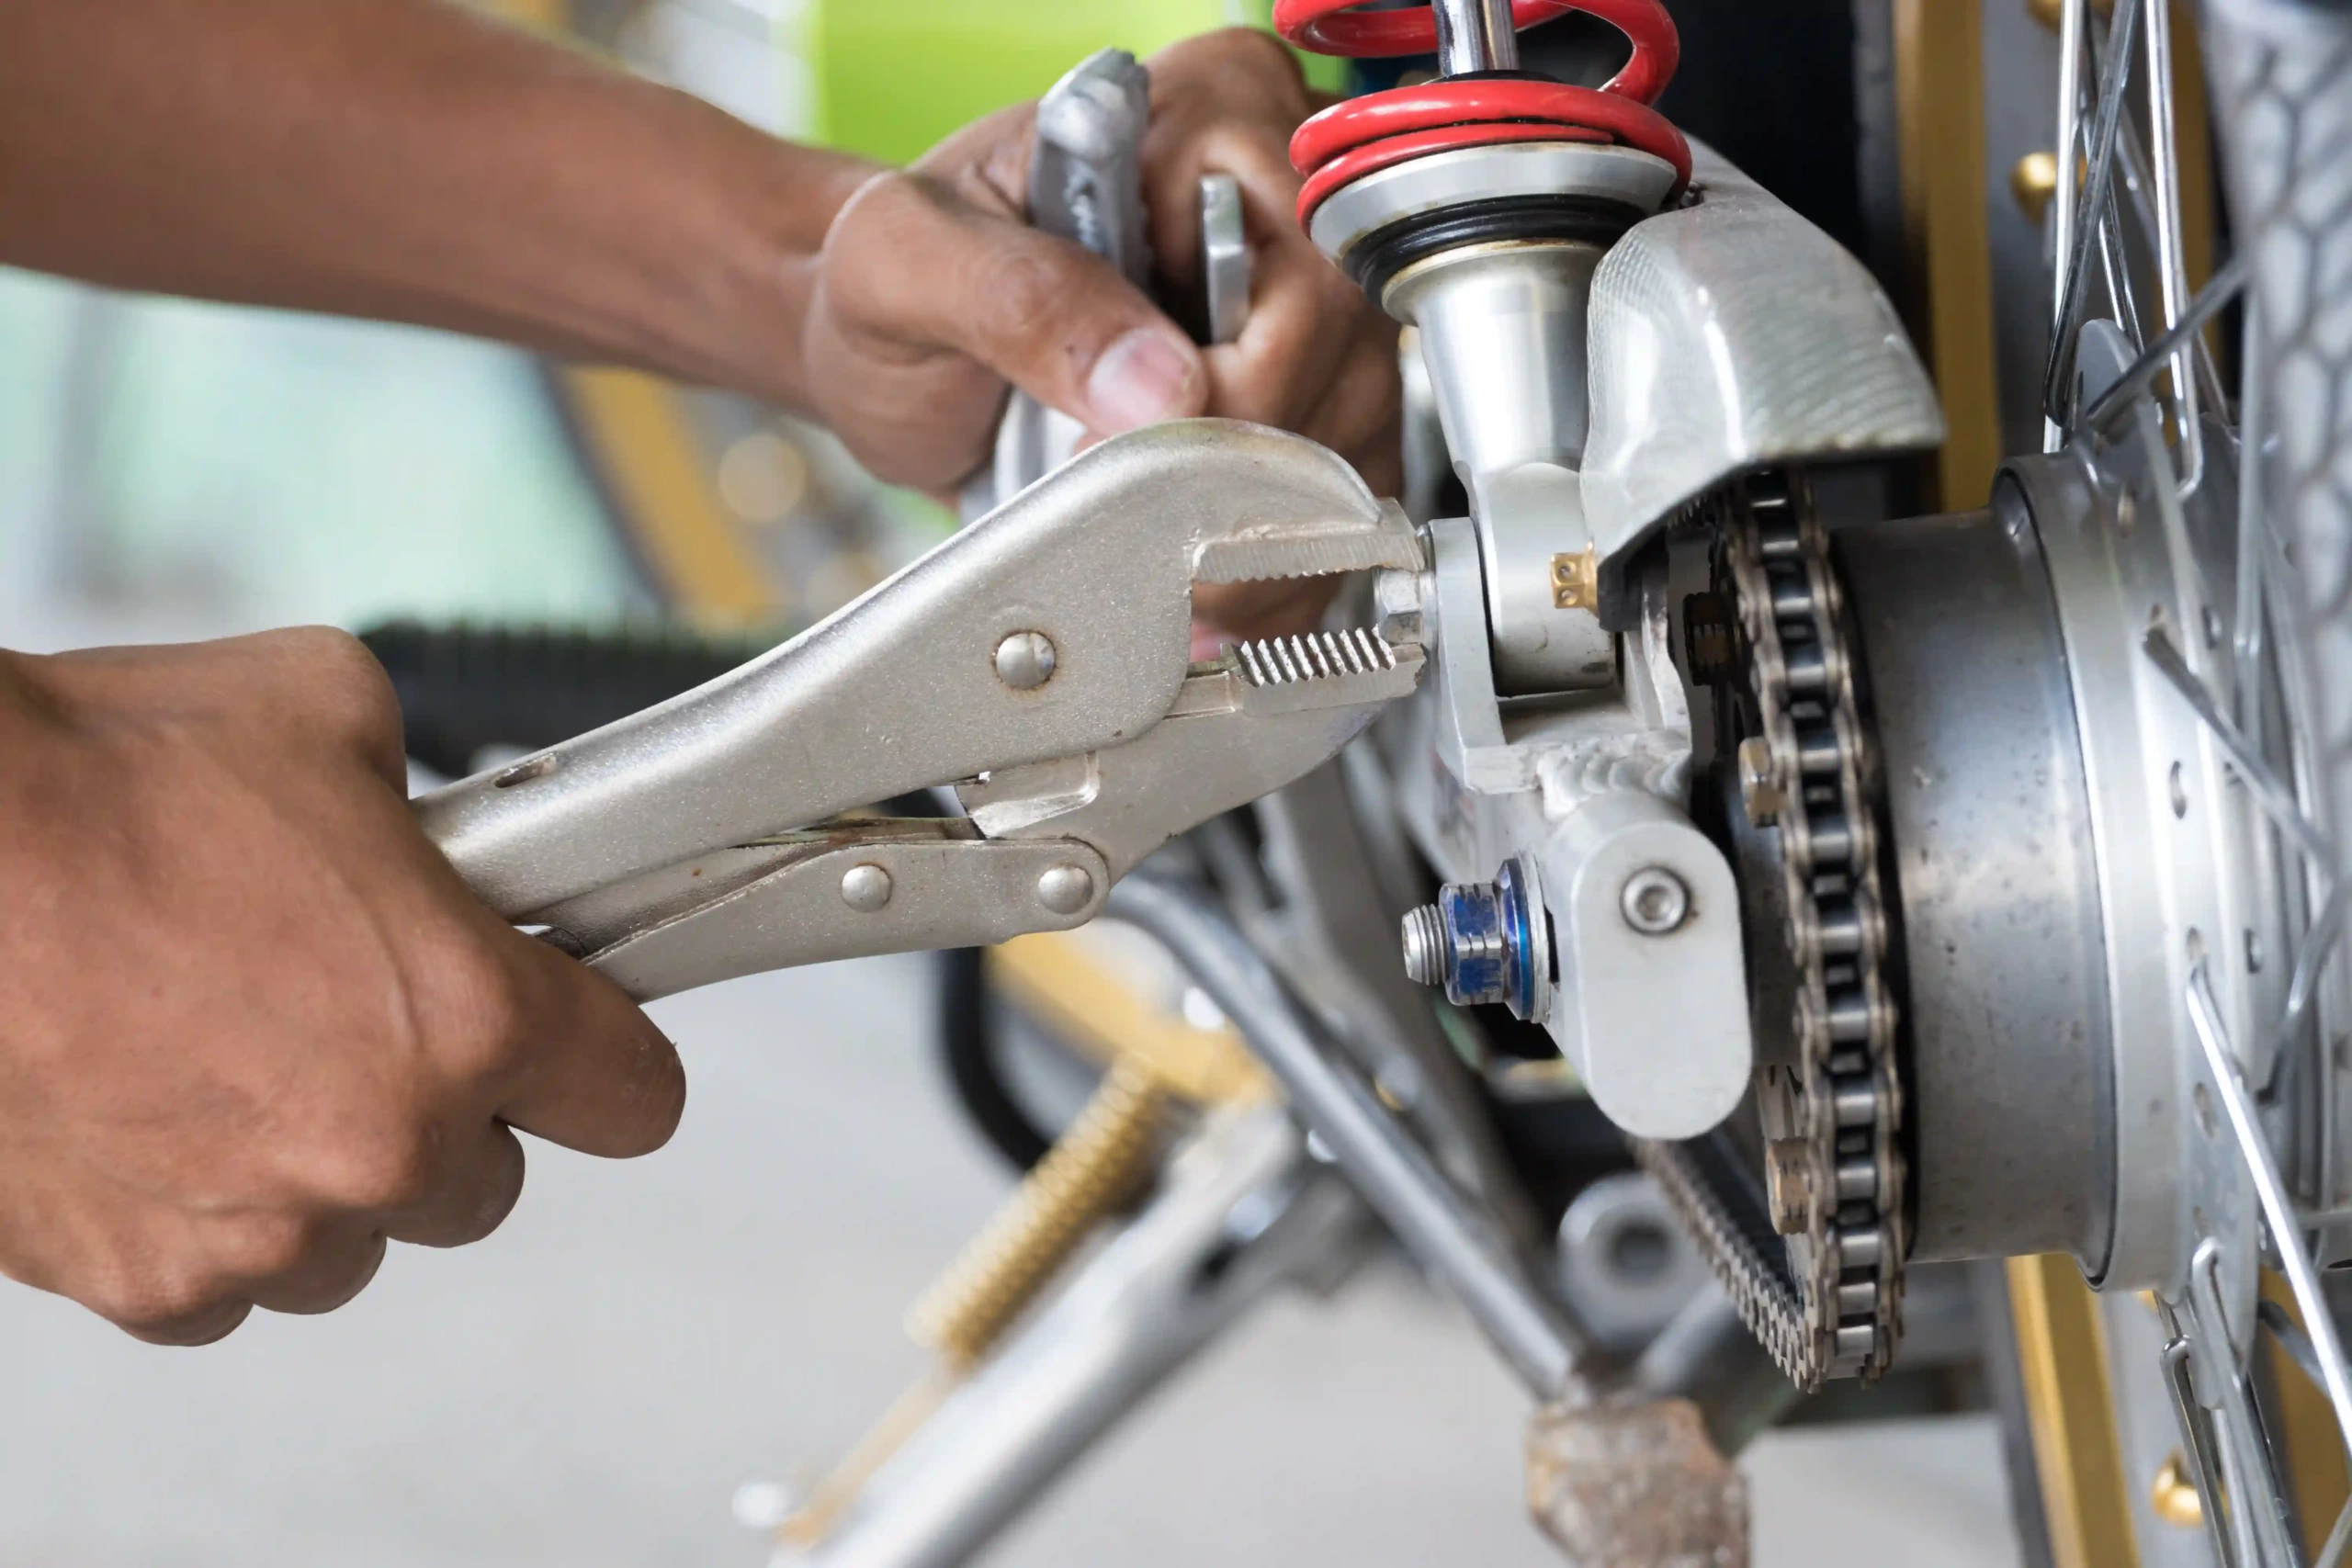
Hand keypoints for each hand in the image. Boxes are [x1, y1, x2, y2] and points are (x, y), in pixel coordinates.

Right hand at [0, 630, 681, 1344]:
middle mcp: (385, 1144)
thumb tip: (441, 829)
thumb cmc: (101, 776)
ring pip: (356, 1246)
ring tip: (237, 1066)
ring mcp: (264, 1229)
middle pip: (490, 1184)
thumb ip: (428, 805)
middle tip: (361, 1027)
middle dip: (446, 1113)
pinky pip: (227, 1286)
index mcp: (470, 1014)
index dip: (609, 1064)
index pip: (635, 1098)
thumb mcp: (329, 714)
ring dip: (326, 1179)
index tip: (581, 1049)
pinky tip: (156, 1121)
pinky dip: (206, 1223)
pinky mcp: (146, 1281)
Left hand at [799, 28, 1400, 641]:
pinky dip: (1288, 570)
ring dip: (1275, 541)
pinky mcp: (1297, 406)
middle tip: (1156, 539)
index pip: (1297, 261)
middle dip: (1254, 479)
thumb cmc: (889, 287)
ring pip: (1360, 438)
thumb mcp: (907, 267)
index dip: (1242, 382)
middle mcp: (1270, 204)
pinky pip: (1344, 499)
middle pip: (1349, 359)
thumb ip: (1019, 300)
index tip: (1141, 449)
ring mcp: (1298, 312)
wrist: (881, 355)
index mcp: (1196, 118)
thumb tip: (1160, 385)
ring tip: (1180, 586)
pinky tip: (1219, 599)